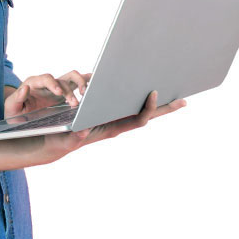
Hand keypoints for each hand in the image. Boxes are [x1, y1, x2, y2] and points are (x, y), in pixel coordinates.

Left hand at [4, 70, 91, 118]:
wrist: (18, 115)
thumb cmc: (14, 112)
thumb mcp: (11, 108)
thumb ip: (17, 98)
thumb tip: (25, 87)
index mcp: (34, 83)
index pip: (46, 79)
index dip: (54, 84)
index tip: (59, 93)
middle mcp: (47, 83)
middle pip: (63, 77)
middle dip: (71, 88)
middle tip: (75, 102)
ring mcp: (56, 86)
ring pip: (72, 77)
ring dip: (81, 84)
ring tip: (86, 95)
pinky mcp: (63, 92)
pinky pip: (76, 83)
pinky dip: (86, 82)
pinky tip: (95, 85)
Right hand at [41, 90, 186, 162]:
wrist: (55, 145)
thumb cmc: (60, 141)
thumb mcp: (64, 139)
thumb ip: (72, 138)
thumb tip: (80, 133)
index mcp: (110, 129)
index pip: (136, 120)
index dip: (148, 108)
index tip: (154, 93)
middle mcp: (116, 125)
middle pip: (145, 116)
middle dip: (164, 109)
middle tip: (183, 101)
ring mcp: (113, 122)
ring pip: (139, 112)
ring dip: (155, 106)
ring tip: (169, 95)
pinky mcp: (107, 117)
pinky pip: (128, 109)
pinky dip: (139, 101)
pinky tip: (143, 93)